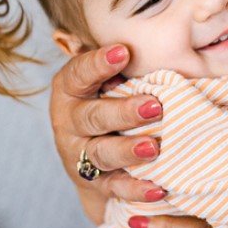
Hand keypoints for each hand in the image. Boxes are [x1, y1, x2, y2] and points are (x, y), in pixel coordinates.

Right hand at [49, 44, 169, 216]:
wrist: (89, 155)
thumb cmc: (107, 99)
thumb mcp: (105, 79)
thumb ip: (120, 63)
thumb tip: (155, 39)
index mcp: (69, 89)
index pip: (79, 73)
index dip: (99, 63)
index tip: (124, 51)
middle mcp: (68, 122)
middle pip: (93, 117)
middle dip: (124, 112)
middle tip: (156, 106)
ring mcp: (78, 155)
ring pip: (101, 154)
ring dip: (128, 150)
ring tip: (154, 147)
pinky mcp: (95, 183)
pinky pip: (115, 187)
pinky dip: (137, 188)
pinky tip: (159, 188)